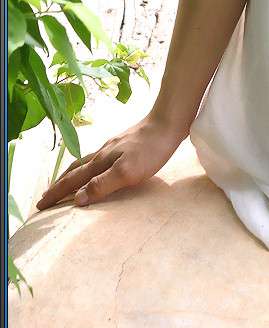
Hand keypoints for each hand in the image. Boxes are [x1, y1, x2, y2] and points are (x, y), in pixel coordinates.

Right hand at [35, 114, 186, 210]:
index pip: (72, 181)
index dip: (56, 194)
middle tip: (45, 197)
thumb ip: (102, 185)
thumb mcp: (127, 171)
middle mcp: (102, 152)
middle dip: (58, 185)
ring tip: (65, 183)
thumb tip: (76, 200)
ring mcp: (113, 146)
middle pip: (74, 170)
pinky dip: (88, 168)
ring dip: (72, 175)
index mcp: (100, 161)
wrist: (169, 121)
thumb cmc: (151, 149)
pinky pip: (97, 159)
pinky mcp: (124, 143)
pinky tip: (97, 168)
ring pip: (85, 163)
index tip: (40, 206)